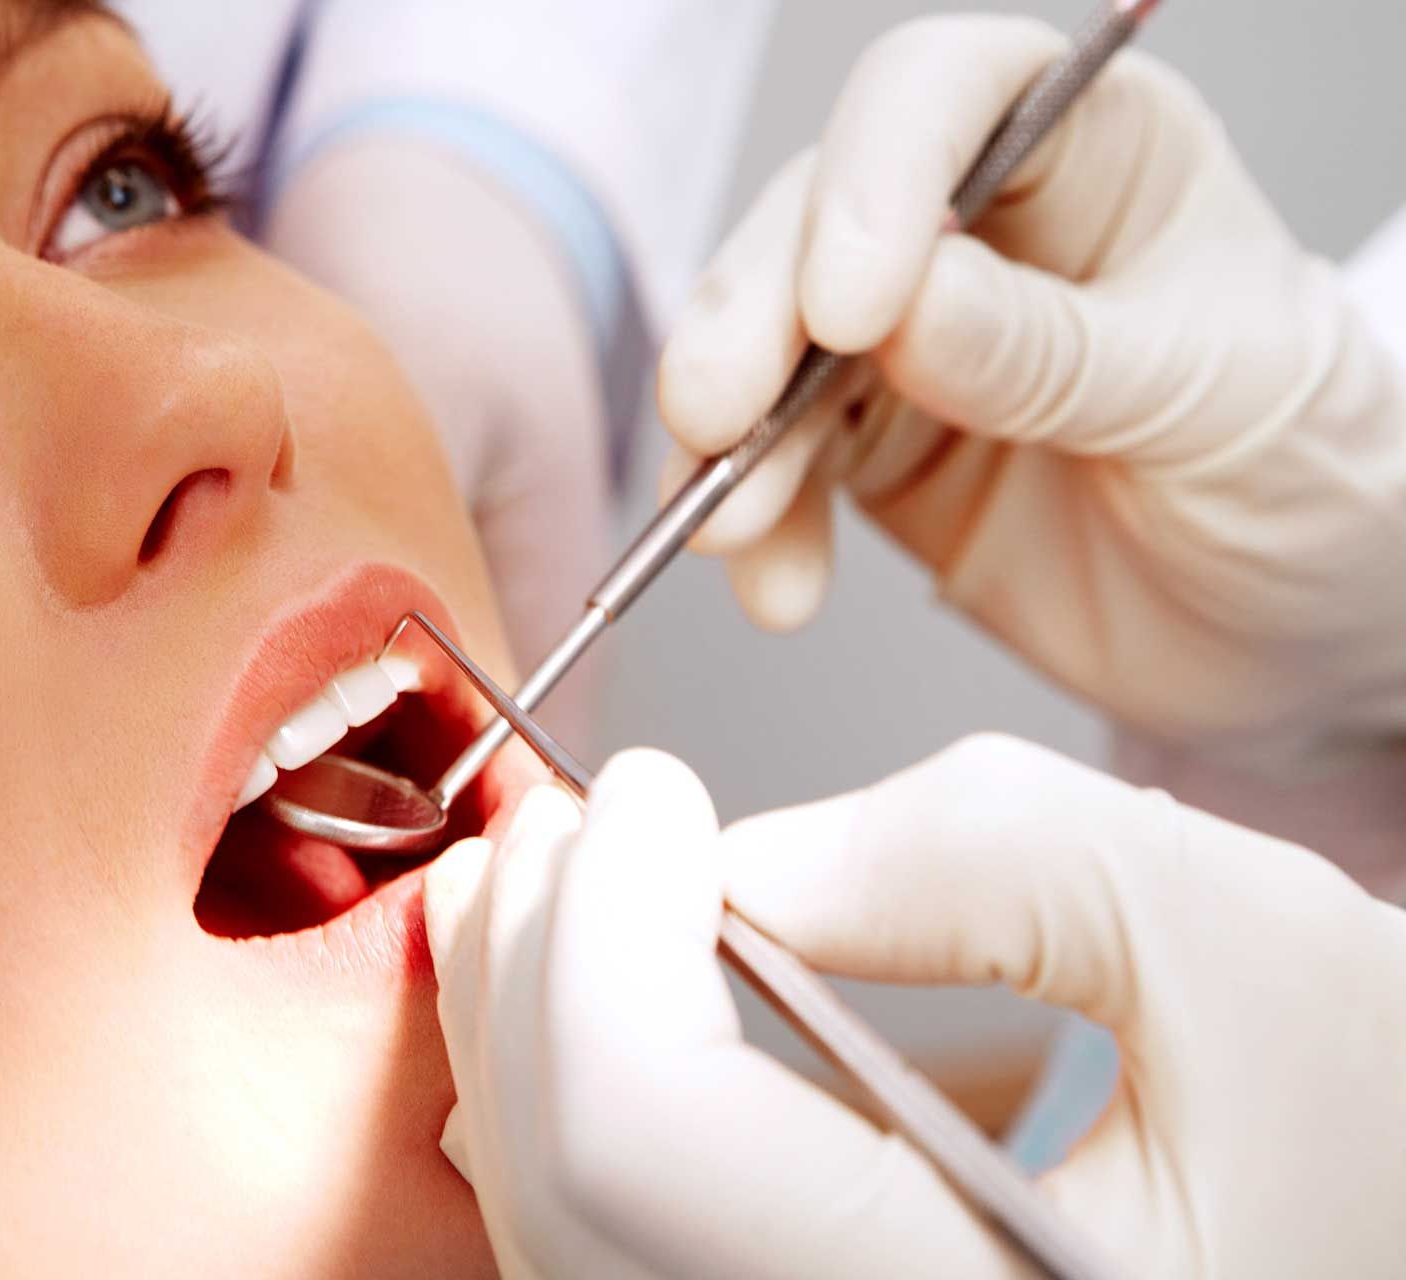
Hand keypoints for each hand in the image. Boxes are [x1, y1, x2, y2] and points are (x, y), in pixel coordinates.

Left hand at [427, 740, 1405, 1278]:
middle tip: (568, 822)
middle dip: (534, 967)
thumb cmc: (1382, 1126)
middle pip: (568, 1188)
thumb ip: (962, 857)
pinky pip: (619, 1247)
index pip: (639, 1134)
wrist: (1404, 1231)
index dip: (602, 933)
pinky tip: (617, 1002)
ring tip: (551, 889)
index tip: (652, 791)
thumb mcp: (1224, 937)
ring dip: (531, 1032)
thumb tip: (727, 860)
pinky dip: (581, 1105)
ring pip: (566, 1231)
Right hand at [657, 15, 1405, 764]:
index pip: (947, 95)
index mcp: (1096, 150)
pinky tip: (773, 581)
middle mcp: (983, 227)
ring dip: (728, 437)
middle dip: (750, 316)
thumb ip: (1053, 353)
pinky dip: (753, 524)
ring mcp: (910, 344)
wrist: (1299, 632)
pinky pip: (773, 467)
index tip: (847, 306)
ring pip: (765, 347)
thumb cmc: (1312, 476)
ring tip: (728, 526)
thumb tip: (904, 312)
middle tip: (716, 413)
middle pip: (815, 221)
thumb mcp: (1214, 399)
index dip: (874, 179)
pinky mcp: (870, 452)